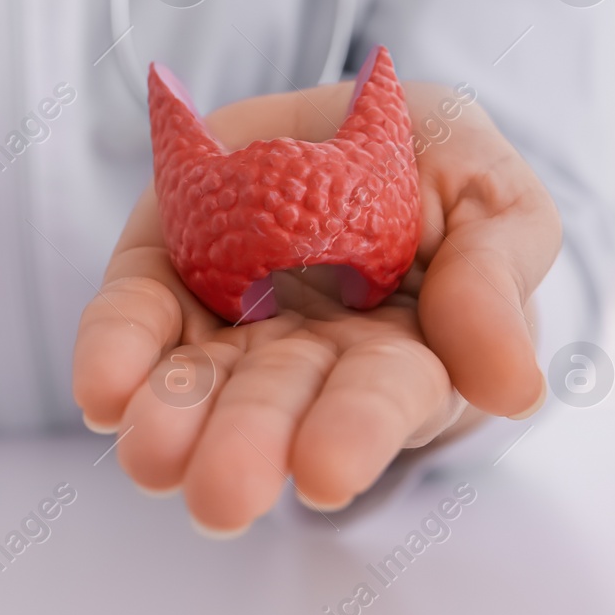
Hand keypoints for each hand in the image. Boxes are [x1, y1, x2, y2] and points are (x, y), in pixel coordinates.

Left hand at [72, 78, 558, 534]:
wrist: (347, 119)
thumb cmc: (438, 170)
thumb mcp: (489, 194)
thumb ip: (496, 276)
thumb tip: (512, 388)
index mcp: (405, 353)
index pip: (381, 401)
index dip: (355, 433)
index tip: (323, 472)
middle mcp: (307, 361)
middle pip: (275, 409)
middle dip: (248, 447)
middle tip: (221, 495)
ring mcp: (228, 327)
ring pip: (195, 384)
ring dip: (171, 422)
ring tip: (150, 455)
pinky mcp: (163, 283)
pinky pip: (134, 321)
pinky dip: (115, 353)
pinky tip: (102, 389)